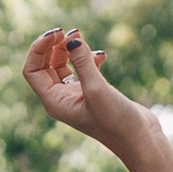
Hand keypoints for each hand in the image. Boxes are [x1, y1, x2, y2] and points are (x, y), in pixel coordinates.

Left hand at [22, 27, 145, 157]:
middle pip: (45, 65)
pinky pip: (82, 70)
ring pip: (62, 66)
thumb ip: (83, 63)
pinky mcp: (93, 94)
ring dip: (68, 49)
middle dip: (53, 46)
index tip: (57, 34)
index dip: (39, 49)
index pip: (32, 70)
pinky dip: (88, 59)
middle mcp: (61, 100)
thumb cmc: (117, 121)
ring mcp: (77, 96)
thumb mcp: (97, 89)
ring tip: (79, 34)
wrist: (140, 140)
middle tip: (68, 31)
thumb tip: (72, 39)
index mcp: (54, 102)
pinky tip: (102, 55)